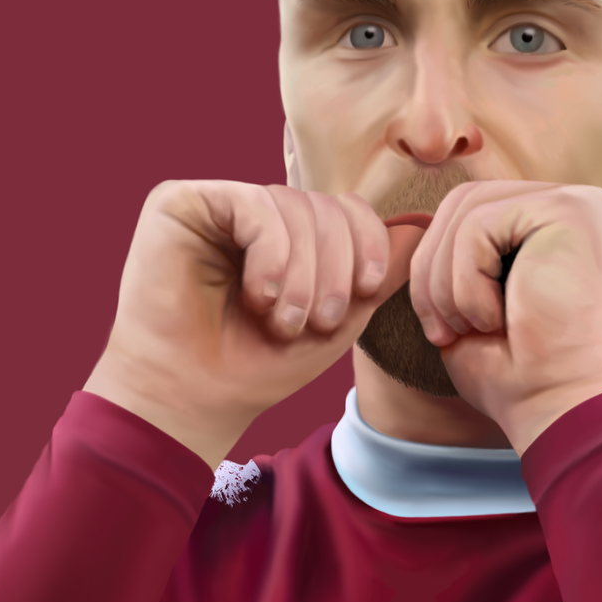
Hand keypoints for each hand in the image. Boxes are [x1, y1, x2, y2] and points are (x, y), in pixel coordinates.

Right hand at [85, 182, 423, 465]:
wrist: (192, 399)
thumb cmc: (256, 367)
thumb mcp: (336, 324)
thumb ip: (376, 277)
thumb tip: (421, 228)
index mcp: (288, 236)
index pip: (345, 209)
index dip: (368, 243)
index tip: (369, 291)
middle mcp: (252, 212)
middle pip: (323, 205)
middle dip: (335, 269)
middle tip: (317, 323)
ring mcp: (216, 204)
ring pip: (291, 204)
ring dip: (301, 274)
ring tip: (283, 322)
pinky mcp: (180, 203)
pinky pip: (252, 205)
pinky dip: (270, 256)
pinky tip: (259, 298)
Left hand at [406, 182, 601, 452]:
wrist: (559, 410)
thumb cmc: (518, 375)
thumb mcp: (469, 306)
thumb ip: (455, 257)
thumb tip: (412, 229)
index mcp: (551, 225)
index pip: (467, 211)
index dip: (435, 267)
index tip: (443, 332)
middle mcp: (571, 205)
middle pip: (461, 202)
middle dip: (432, 271)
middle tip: (444, 332)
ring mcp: (576, 204)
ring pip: (466, 210)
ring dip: (446, 282)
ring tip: (470, 328)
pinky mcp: (572, 212)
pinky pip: (479, 225)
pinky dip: (468, 282)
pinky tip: (496, 320)